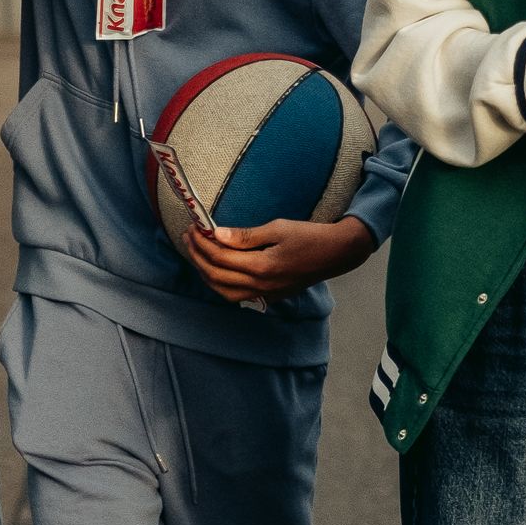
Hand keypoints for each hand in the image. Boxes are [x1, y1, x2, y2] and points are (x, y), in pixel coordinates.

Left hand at [179, 214, 376, 300]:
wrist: (337, 254)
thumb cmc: (309, 236)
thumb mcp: (277, 228)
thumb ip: (245, 235)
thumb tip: (216, 235)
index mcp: (262, 267)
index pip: (220, 257)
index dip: (203, 242)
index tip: (194, 227)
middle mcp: (261, 285)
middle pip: (217, 276)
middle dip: (198, 257)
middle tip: (189, 238)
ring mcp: (266, 294)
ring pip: (224, 292)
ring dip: (206, 274)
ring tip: (197, 255)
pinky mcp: (270, 296)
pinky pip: (237, 296)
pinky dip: (221, 285)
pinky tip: (217, 271)